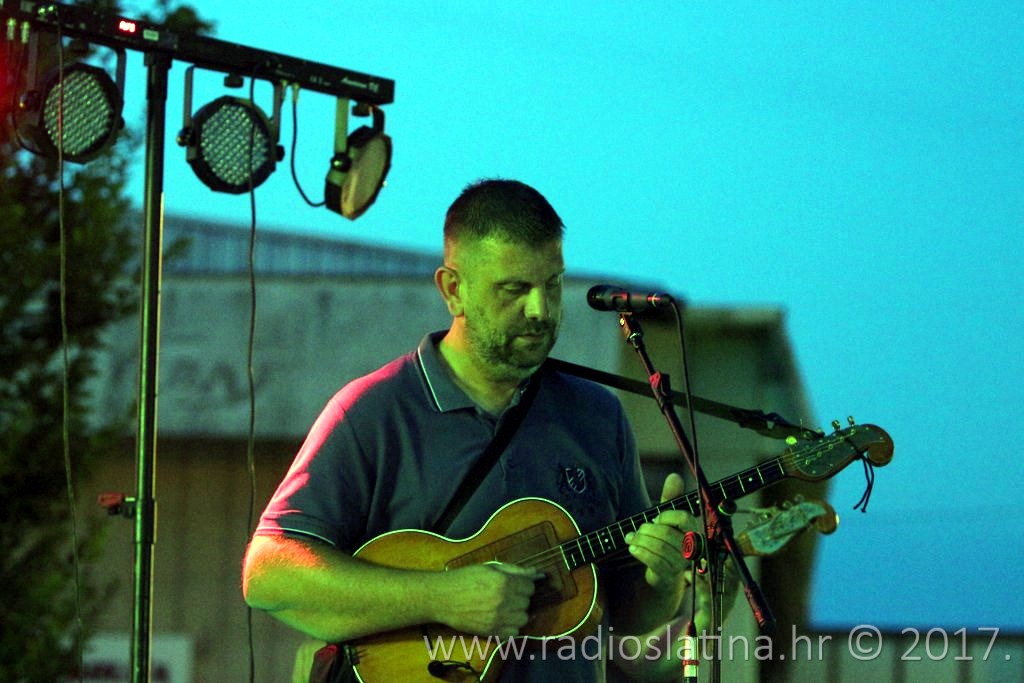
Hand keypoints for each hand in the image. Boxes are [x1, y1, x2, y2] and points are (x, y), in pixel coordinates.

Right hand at [435, 562, 543, 637]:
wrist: (443, 597)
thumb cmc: (465, 578)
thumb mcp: (490, 568)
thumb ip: (516, 570)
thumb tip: (538, 573)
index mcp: (504, 582)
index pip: (530, 587)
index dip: (522, 585)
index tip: (513, 585)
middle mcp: (504, 601)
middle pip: (527, 603)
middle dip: (519, 598)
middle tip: (504, 594)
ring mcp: (498, 618)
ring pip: (523, 619)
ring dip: (516, 613)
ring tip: (503, 607)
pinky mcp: (491, 632)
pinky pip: (513, 634)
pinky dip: (510, 628)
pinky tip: (500, 619)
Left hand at [625, 472, 694, 592]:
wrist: (661, 575)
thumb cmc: (664, 541)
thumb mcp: (666, 518)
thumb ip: (670, 498)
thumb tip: (675, 476)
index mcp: (693, 531)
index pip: (685, 519)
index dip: (667, 515)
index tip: (655, 517)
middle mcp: (691, 548)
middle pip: (667, 533)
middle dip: (646, 529)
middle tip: (636, 529)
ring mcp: (681, 564)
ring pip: (659, 546)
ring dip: (640, 540)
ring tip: (630, 537)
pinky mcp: (669, 576)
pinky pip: (654, 561)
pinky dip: (640, 551)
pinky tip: (632, 548)